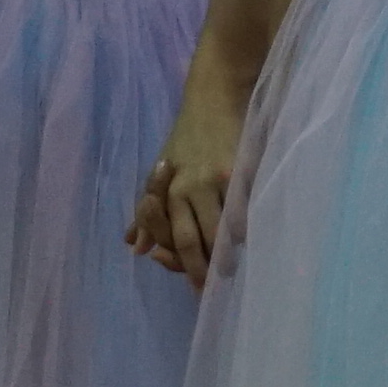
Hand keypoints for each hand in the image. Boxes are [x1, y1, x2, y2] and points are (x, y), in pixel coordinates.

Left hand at [131, 92, 247, 285]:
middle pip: (195, 240)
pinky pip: (246, 208)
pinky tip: (252, 237)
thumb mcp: (160, 172)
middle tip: (214, 290)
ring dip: (230, 252)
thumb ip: (147, 211)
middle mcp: (187, 187)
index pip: (173, 237)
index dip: (181, 264)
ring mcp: (216, 179)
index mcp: (167, 190)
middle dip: (204, 270)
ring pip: (224, 229)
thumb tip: (134, 248)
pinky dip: (249, 227)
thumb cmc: (186, 137)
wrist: (214, 96)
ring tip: (236, 266)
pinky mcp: (241, 169)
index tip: (195, 286)